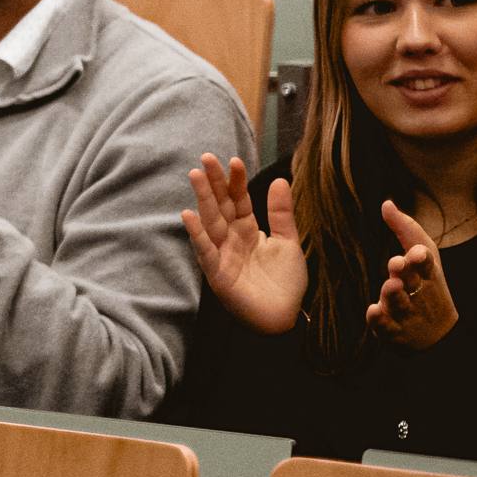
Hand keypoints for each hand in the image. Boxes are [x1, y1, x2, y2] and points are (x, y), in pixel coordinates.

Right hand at [185, 154, 309, 334]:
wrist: (284, 318)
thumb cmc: (285, 283)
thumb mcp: (288, 242)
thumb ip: (281, 213)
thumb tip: (279, 180)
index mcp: (247, 230)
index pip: (239, 199)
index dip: (236, 181)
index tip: (234, 160)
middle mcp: (231, 239)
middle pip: (220, 205)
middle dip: (213, 182)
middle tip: (206, 157)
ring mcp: (222, 254)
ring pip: (210, 222)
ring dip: (202, 199)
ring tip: (195, 175)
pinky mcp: (217, 273)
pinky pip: (205, 250)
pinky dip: (196, 234)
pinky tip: (188, 215)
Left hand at [367, 200, 459, 345]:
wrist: (437, 335)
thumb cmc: (425, 285)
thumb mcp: (422, 258)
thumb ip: (405, 230)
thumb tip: (386, 204)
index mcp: (427, 275)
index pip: (427, 265)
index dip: (422, 259)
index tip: (418, 253)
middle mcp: (419, 294)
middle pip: (413, 282)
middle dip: (405, 272)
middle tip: (396, 263)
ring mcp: (407, 313)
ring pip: (399, 303)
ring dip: (393, 294)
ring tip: (390, 285)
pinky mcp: (394, 330)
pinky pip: (386, 326)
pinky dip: (380, 320)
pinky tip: (373, 312)